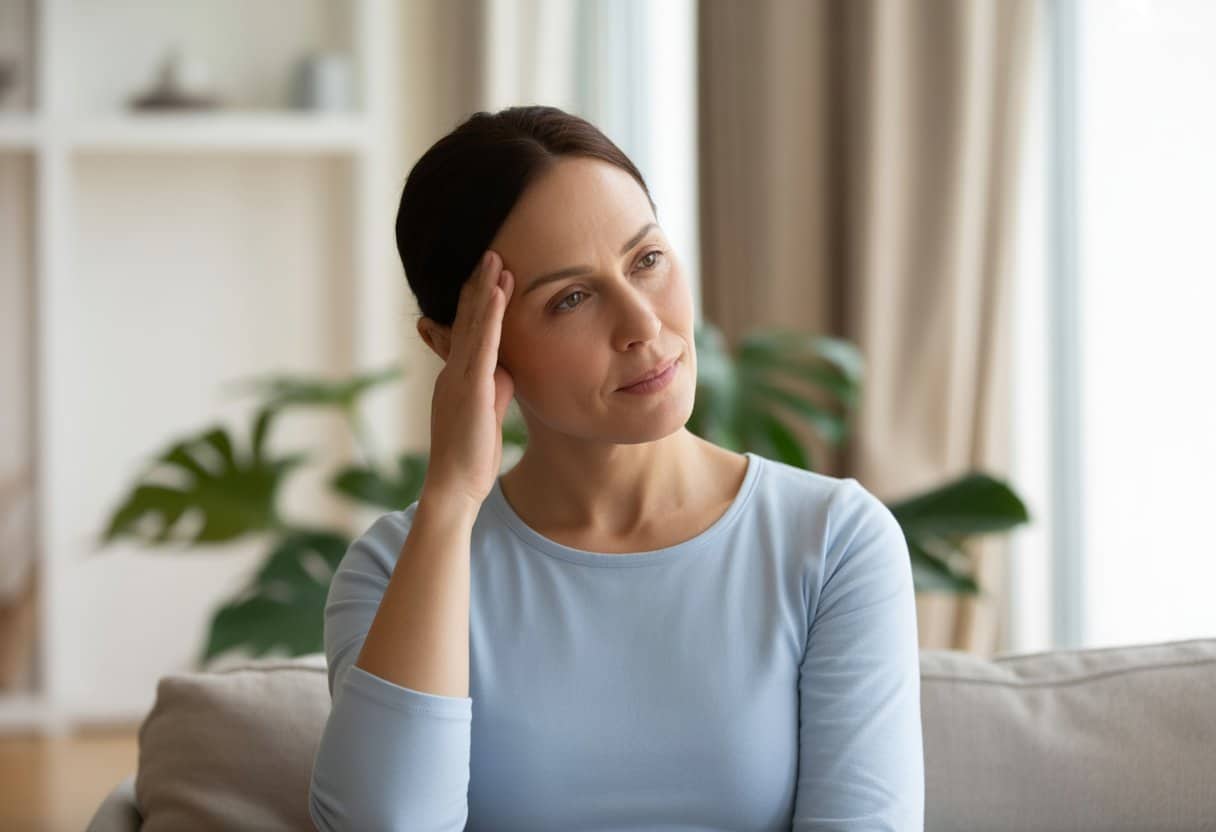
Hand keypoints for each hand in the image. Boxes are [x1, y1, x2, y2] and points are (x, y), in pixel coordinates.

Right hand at [421, 250, 515, 508]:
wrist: (455, 485)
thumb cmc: (472, 454)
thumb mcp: (488, 411)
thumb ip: (495, 385)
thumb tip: (506, 367)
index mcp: (457, 375)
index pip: (468, 330)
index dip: (478, 301)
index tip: (490, 274)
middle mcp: (453, 370)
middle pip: (466, 318)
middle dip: (479, 284)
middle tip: (490, 252)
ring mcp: (459, 376)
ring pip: (472, 324)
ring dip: (484, 289)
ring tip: (495, 259)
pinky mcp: (469, 386)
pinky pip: (481, 344)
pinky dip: (489, 316)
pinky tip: (497, 292)